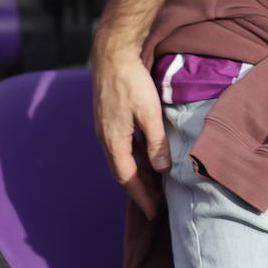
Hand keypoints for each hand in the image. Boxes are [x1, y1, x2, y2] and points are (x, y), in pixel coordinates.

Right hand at [92, 48, 169, 219]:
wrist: (112, 55)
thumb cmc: (131, 83)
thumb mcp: (149, 114)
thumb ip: (156, 143)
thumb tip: (162, 170)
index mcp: (113, 142)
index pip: (127, 179)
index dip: (141, 197)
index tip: (154, 212)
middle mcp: (105, 139)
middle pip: (124, 172)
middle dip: (140, 189)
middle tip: (158, 204)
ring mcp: (106, 129)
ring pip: (124, 159)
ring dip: (139, 173)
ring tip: (157, 184)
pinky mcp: (110, 119)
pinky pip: (124, 146)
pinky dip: (137, 156)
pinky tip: (149, 156)